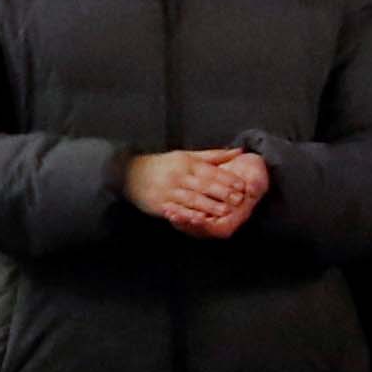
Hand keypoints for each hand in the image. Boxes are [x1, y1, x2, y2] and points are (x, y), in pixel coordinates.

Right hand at [125, 147, 267, 235]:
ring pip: (192, 199)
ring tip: (225, 211)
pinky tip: (202, 219)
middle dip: (222, 193)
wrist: (129, 174)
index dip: (227, 179)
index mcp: (185, 163)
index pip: (210, 171)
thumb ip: (212, 156)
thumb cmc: (162, 165)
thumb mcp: (185, 156)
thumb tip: (237, 151)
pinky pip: (178, 210)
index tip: (242, 185)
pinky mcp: (160, 204)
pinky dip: (191, 215)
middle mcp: (178, 176)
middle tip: (239, 200)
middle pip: (203, 185)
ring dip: (210, 206)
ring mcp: (168, 191)